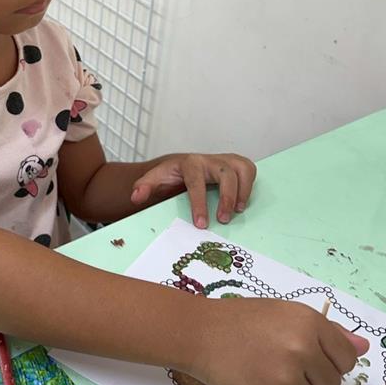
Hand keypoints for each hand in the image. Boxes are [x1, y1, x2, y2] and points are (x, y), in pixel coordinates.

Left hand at [130, 153, 256, 227]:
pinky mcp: (236, 163)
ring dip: (243, 191)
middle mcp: (209, 160)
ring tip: (238, 211)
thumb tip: (136, 197)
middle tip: (224, 220)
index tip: (201, 224)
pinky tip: (242, 202)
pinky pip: (249, 169)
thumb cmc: (171, 176)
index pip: (196, 182)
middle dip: (226, 198)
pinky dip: (249, 184)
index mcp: (189, 164)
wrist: (181, 164)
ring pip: (242, 168)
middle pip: (225, 174)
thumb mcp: (156, 179)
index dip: (199, 203)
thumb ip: (145, 186)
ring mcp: (224, 159)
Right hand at [189, 297, 369, 384]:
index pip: (346, 359)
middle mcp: (303, 350)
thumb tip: (363, 347)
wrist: (201, 334)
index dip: (328, 360)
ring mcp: (287, 378)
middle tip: (282, 364)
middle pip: (332, 384)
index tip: (307, 356)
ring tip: (266, 372)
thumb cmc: (245, 320)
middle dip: (312, 378)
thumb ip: (329, 332)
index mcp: (311, 323)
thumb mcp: (289, 314)